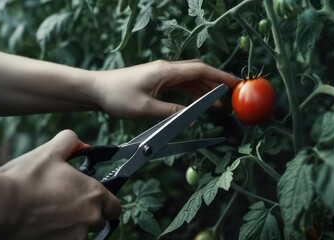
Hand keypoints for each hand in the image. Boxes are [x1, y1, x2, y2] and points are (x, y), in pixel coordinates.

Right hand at [0, 130, 120, 239]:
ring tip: (47, 217)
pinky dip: (56, 237)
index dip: (104, 204)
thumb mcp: (49, 152)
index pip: (114, 207)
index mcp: (94, 194)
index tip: (93, 202)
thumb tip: (76, 140)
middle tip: (64, 207)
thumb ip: (69, 142)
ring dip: (69, 229)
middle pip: (97, 222)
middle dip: (85, 216)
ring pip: (80, 235)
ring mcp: (76, 238)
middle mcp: (90, 218)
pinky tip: (40, 228)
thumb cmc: (25, 180)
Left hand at [90, 59, 237, 118]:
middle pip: (199, 73)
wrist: (97, 90)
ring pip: (190, 80)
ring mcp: (162, 75)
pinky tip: (197, 103)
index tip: (236, 84)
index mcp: (166, 72)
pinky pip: (180, 85)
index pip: (200, 71)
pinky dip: (192, 93)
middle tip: (232, 95)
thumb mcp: (145, 108)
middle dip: (216, 83)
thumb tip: (191, 118)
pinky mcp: (157, 81)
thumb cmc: (117, 96)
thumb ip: (170, 113)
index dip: (220, 77)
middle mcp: (166, 70)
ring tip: (217, 105)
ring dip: (205, 90)